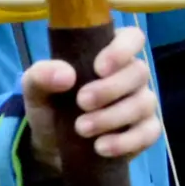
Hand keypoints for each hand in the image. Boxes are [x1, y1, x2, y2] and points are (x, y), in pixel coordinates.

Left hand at [21, 24, 160, 167]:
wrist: (52, 146)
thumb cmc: (50, 104)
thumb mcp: (35, 88)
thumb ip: (42, 74)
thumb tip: (66, 76)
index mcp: (109, 52)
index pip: (132, 37)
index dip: (122, 49)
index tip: (99, 68)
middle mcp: (131, 74)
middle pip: (139, 72)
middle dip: (110, 89)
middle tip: (81, 102)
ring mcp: (142, 103)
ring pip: (144, 103)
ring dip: (112, 117)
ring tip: (82, 129)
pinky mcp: (144, 132)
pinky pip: (149, 132)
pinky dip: (126, 141)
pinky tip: (101, 147)